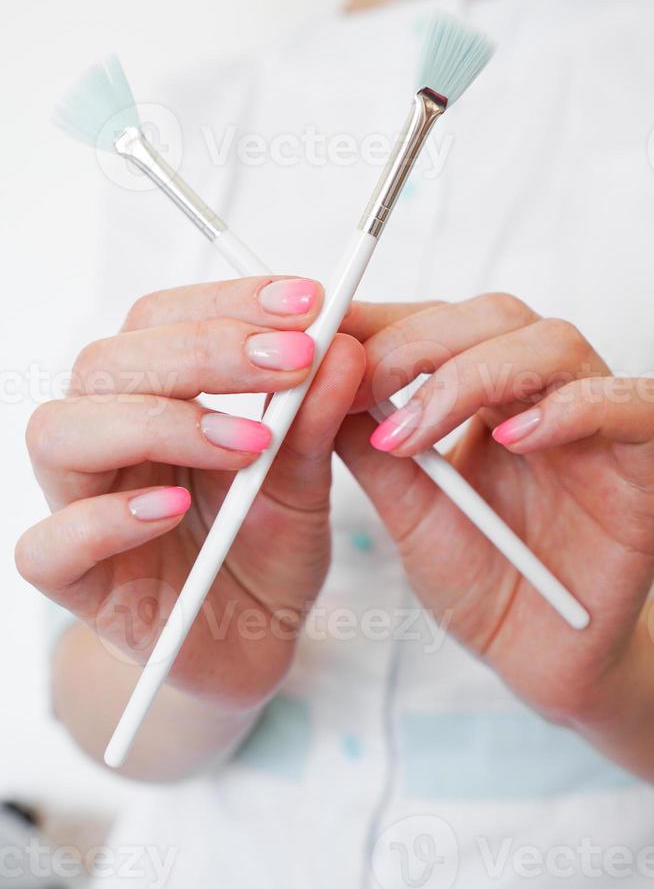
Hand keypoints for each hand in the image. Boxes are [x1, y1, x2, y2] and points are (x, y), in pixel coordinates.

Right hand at [17, 276, 364, 711]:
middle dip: (203, 351)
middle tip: (291, 363)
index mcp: (154, 399)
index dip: (228, 302)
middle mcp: (106, 440)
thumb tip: (344, 345)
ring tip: (246, 445)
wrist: (254, 643)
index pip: (160, 320)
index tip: (307, 302)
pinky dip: (107, 521)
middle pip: (107, 362)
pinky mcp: (73, 580)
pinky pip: (47, 544)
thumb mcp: (307, 481)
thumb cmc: (266, 550)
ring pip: (60, 432)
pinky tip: (173, 509)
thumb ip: (316, 419)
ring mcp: (80, 506)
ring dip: (158, 423)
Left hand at [339, 295, 653, 757]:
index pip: (440, 321)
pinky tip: (514, 439)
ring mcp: (595, 421)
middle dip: (419, 342)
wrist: (541, 658)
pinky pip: (626, 405)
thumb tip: (321, 379)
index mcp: (488, 394)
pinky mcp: (643, 460)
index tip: (327, 332)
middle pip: (493, 316)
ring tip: (417, 429)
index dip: (385, 319)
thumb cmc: (484, 582)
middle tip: (365, 382)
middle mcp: (543, 392)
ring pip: (551, 343)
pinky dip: (570, 409)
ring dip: (473, 373)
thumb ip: (370, 446)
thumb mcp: (410, 509)